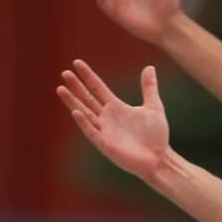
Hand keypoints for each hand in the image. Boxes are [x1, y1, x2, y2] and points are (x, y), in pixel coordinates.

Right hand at [56, 60, 168, 179]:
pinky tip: (75, 112)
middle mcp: (107, 118)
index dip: (88, 76)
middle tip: (65, 73)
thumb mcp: (154, 107)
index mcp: (116, 107)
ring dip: (72, 102)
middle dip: (76, 86)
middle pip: (87, 99)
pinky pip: (92, 132)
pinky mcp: (106, 144)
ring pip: (84, 113)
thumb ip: (149, 88)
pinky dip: (84, 123)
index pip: (98, 88)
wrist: (160, 158)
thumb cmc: (156, 135)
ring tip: (61, 89)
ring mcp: (105, 131)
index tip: (76, 62)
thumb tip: (149, 67)